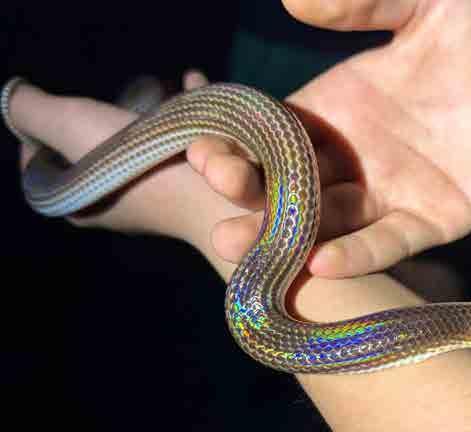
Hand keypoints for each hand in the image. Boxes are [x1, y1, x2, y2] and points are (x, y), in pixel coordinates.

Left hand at [9, 71, 246, 277]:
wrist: (215, 192)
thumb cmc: (135, 164)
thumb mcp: (68, 126)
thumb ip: (30, 110)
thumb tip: (17, 98)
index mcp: (79, 205)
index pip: (45, 166)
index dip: (42, 133)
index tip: (55, 104)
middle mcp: (115, 205)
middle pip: (95, 151)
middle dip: (101, 114)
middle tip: (108, 93)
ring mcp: (158, 195)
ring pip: (141, 143)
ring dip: (148, 109)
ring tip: (160, 83)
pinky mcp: (195, 184)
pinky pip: (181, 142)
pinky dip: (185, 112)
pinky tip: (193, 84)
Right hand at [187, 0, 470, 276]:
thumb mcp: (421, 5)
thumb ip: (361, 3)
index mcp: (331, 112)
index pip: (270, 134)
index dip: (236, 143)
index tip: (203, 150)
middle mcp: (347, 160)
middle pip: (285, 184)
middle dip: (248, 192)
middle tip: (217, 196)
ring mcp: (384, 194)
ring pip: (324, 222)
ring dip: (282, 237)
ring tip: (239, 247)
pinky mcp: (426, 221)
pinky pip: (386, 240)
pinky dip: (356, 252)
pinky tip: (322, 261)